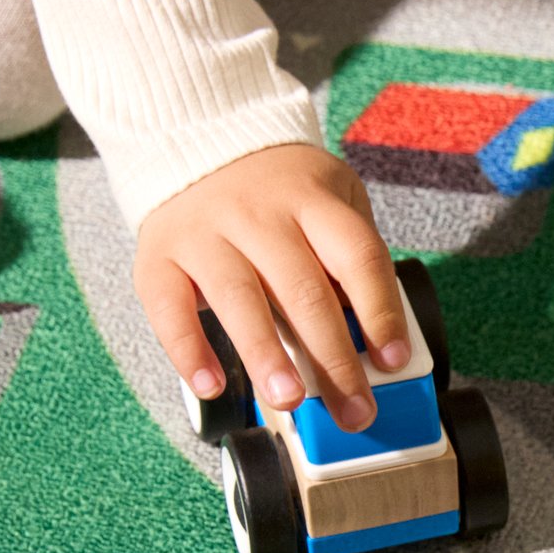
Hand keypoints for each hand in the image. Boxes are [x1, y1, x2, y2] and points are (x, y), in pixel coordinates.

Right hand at [134, 144, 407, 432]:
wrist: (198, 140)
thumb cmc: (282, 194)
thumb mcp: (333, 201)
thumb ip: (354, 262)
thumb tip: (379, 346)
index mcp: (313, 201)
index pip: (357, 257)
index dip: (380, 312)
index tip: (394, 361)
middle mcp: (258, 213)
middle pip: (303, 290)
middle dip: (333, 360)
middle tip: (354, 413)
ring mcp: (204, 233)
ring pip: (239, 299)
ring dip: (267, 356)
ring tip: (290, 400)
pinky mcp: (159, 257)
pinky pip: (169, 308)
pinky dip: (189, 351)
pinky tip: (213, 387)